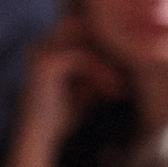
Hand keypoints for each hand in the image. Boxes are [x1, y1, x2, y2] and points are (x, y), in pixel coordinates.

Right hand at [15, 22, 122, 145]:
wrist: (40, 138)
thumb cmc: (63, 115)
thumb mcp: (86, 87)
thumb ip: (98, 68)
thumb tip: (126, 56)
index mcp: (48, 46)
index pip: (83, 28)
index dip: (105, 45)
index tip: (125, 68)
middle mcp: (42, 44)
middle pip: (84, 29)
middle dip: (108, 49)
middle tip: (128, 70)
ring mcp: (41, 51)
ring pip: (85, 41)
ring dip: (107, 61)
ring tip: (121, 84)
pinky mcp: (46, 65)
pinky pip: (82, 58)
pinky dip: (100, 73)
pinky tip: (111, 90)